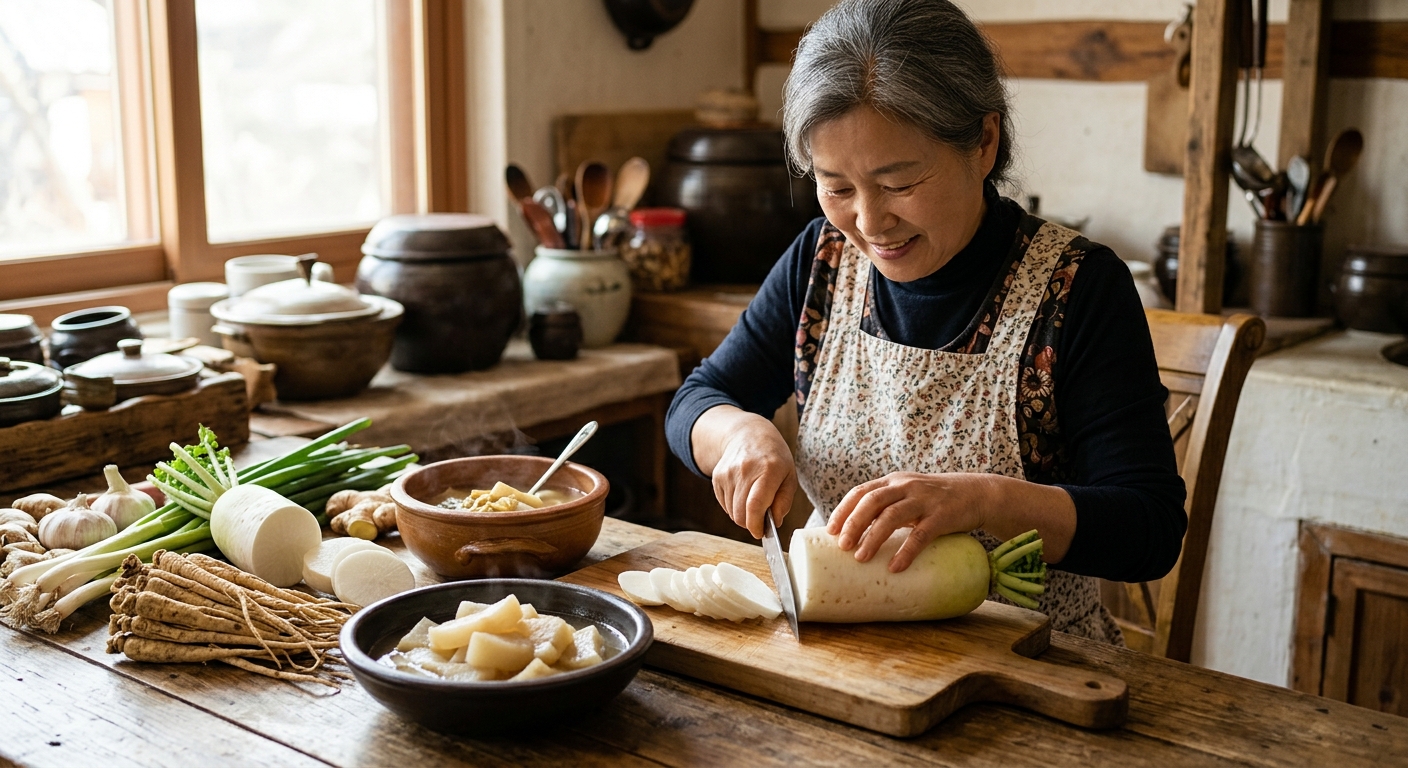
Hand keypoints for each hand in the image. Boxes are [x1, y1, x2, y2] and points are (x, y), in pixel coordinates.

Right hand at [710, 418, 797, 538]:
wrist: (748, 435)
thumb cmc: (774, 458)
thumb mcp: (789, 476)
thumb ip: (784, 501)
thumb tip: (774, 523)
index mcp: (768, 470)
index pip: (755, 505)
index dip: (756, 525)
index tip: (760, 533)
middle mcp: (745, 470)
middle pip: (740, 513)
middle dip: (750, 523)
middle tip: (760, 520)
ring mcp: (728, 473)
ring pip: (731, 512)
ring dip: (742, 515)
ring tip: (753, 501)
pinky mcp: (717, 476)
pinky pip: (724, 504)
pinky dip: (734, 506)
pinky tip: (743, 494)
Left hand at [827, 472, 1000, 571]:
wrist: (977, 494)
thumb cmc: (936, 500)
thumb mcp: (909, 495)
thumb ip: (888, 507)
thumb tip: (858, 536)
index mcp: (894, 481)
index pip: (861, 491)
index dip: (844, 510)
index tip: (831, 531)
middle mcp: (906, 486)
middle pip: (872, 501)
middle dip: (854, 523)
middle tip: (842, 546)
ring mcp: (924, 500)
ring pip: (891, 516)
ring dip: (873, 538)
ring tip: (861, 558)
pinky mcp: (942, 516)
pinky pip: (920, 534)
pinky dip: (906, 551)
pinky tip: (895, 567)